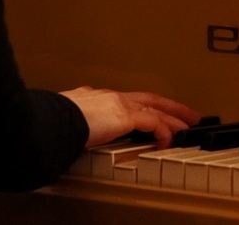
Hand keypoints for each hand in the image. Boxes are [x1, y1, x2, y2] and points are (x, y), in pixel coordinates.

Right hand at [59, 87, 199, 148]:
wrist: (51, 119)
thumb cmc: (51, 122)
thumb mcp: (64, 121)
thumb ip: (73, 125)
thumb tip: (70, 136)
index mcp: (94, 96)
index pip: (124, 99)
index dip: (140, 105)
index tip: (149, 112)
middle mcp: (109, 96)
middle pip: (147, 98)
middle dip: (167, 105)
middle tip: (183, 112)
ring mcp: (118, 103)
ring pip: (156, 108)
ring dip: (174, 117)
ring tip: (188, 125)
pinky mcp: (125, 115)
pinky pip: (154, 123)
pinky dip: (164, 131)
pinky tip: (168, 141)